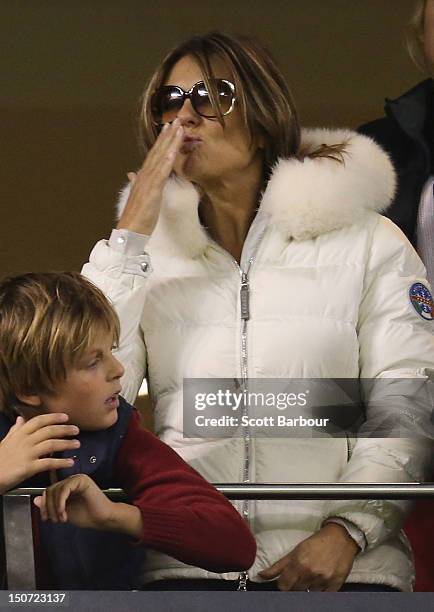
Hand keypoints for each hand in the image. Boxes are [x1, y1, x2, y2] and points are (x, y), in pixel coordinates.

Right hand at [0, 413, 79, 493]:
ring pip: (51, 445)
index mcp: (19, 434)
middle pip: (49, 431)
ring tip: (77, 444)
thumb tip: (20, 419)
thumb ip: (15, 430)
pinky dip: (61, 462)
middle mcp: (25, 441)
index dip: (54, 417)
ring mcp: (27, 454)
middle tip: (77, 430)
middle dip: (65, 429)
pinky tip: (70, 462)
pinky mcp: (28, 468)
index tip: (66, 417)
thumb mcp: (5, 441)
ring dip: (67, 444)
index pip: (39, 421)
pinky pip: (48, 463)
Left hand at [33, 474, 142, 537]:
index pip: (49, 492)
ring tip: (61, 518)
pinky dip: (61, 502)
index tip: (46, 518)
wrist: (102, 518)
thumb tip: (35, 500)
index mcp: (67, 487)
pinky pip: (64, 489)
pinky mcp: (81, 480)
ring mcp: (76, 478)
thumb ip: (50, 506)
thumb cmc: (86, 515)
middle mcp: (71, 480)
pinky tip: (64, 512)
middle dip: (48, 507)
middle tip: (54, 520)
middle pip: (50, 490)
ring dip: (55, 507)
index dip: (44, 505)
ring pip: (56, 490)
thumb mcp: (63, 512)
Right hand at [117, 118, 184, 234]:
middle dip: (167, 136)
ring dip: (169, 143)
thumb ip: (136, 183)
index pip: (154, 155)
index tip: (169, 129)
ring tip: (178, 128)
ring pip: (160, 158)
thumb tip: (132, 173)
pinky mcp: (152, 191)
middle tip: (176, 120)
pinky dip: (166, 162)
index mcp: (142, 177)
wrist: (129, 231)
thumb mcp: (138, 197)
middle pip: (157, 152)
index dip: (162, 141)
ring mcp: (148, 182)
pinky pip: (160, 174)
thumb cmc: (136, 217)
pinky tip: (172, 151)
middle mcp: (144, 176)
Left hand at [258, 523, 358, 590]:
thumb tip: (261, 575)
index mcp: (299, 563)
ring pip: (308, 594)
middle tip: (299, 576)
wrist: (341, 538)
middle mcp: (311, 573)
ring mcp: (324, 581)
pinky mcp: (335, 586)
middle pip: (295, 590)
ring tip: (311, 576)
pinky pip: (322, 597)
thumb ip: (278, 566)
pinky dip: (319, 592)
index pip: (283, 586)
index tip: (285, 581)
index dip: (282, 584)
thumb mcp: (295, 550)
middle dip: (294, 585)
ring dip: (307, 588)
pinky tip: (319, 582)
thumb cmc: (316, 542)